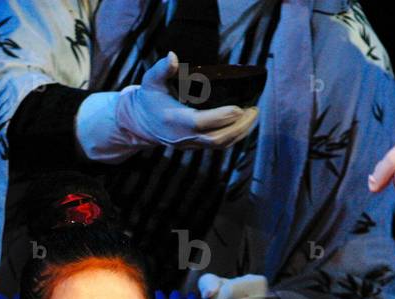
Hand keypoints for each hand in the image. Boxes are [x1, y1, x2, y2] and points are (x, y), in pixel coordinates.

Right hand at [76, 52, 258, 162]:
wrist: (141, 123)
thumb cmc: (149, 99)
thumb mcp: (150, 81)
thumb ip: (161, 69)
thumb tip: (172, 57)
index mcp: (172, 120)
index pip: (199, 122)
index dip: (220, 117)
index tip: (239, 107)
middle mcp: (182, 136)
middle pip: (216, 138)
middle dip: (239, 126)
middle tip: (254, 110)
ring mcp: (190, 144)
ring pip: (220, 144)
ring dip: (241, 132)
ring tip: (254, 115)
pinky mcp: (196, 146)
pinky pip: (219, 145)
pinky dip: (235, 136)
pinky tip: (245, 123)